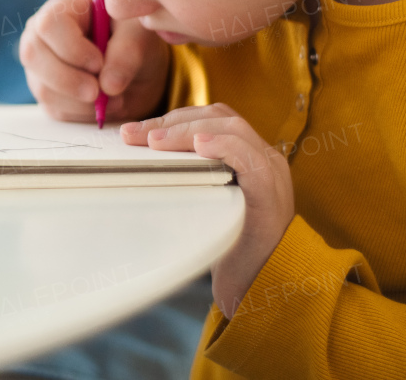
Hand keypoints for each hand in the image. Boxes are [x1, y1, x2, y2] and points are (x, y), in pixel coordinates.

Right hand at [19, 0, 170, 122]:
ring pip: (43, 88)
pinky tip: (103, 105)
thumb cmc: (133, 41)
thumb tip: (109, 85)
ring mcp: (40, 67)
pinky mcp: (47, 94)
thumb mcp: (138, 36)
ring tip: (113, 99)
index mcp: (62, 10)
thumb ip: (127, 52)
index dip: (72, 47)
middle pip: (34, 55)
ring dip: (80, 101)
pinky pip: (54, 109)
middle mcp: (42, 36)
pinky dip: (82, 113)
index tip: (99, 63)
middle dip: (69, 79)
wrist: (137, 71)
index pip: (50, 24)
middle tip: (99, 92)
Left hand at [122, 104, 294, 317]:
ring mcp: (271, 175)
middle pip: (219, 118)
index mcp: (249, 157)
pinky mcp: (271, 195)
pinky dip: (223, 146)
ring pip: (232, 129)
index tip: (137, 130)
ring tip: (154, 141)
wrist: (259, 288)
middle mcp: (264, 159)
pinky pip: (250, 159)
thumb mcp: (206, 203)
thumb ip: (191, 178)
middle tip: (134, 135)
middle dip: (172, 121)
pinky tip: (199, 145)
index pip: (212, 121)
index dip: (174, 119)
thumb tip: (144, 158)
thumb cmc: (228, 248)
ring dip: (188, 131)